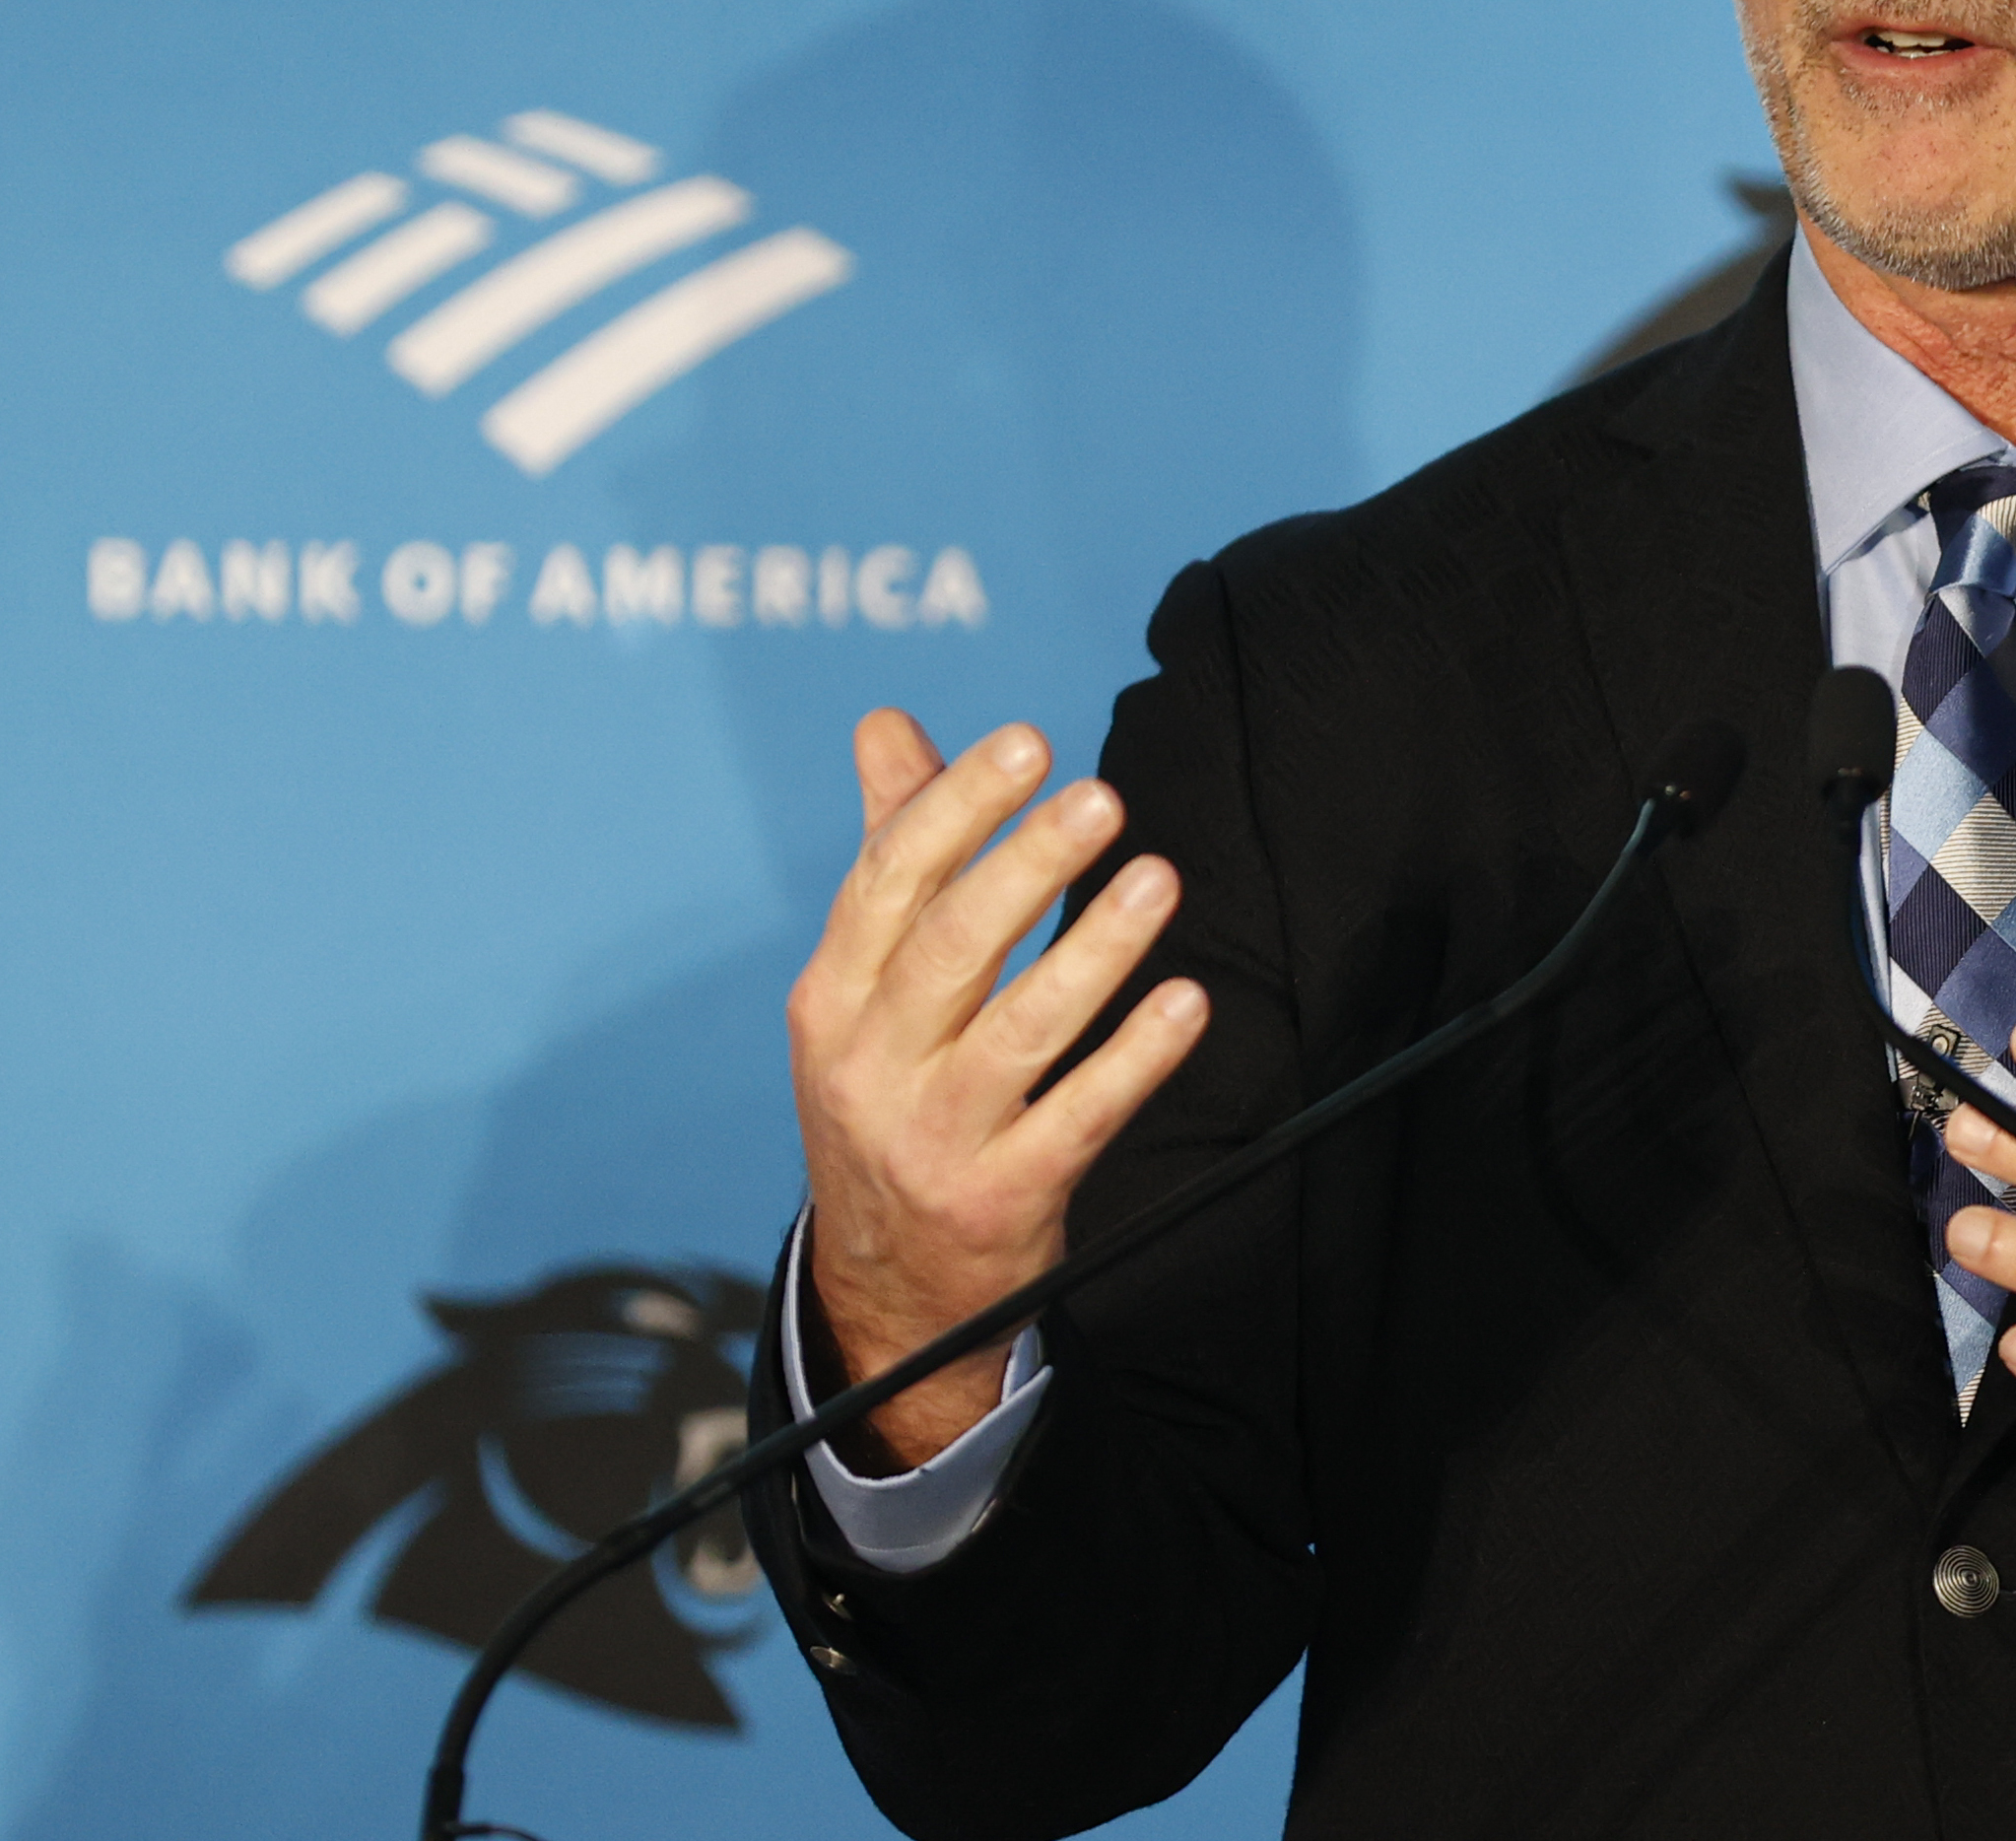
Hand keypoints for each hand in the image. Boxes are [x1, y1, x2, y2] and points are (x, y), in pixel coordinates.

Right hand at [784, 710, 1208, 1467]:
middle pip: (949, 949)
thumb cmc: (889, 1096)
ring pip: (1019, 1033)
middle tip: (1102, 799)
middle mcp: (868, 1067)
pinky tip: (1185, 1003)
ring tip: (1158, 881)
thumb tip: (888, 726)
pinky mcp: (1000, 1201)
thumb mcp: (862, 993)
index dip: (956, 809)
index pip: (887, 885)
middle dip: (1027, 867)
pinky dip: (1134, 1058)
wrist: (883, 1288)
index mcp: (830, 1001)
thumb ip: (891, 853)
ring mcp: (933, 1139)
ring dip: (1094, 952)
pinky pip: (1078, 1117)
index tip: (1029, 745)